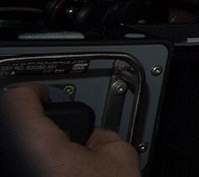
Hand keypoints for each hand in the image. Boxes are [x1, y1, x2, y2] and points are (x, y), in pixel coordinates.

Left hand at [0, 84, 140, 176]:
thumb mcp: (121, 160)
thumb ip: (105, 136)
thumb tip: (96, 137)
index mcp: (36, 146)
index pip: (18, 102)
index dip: (33, 92)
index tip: (43, 95)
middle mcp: (17, 164)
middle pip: (16, 132)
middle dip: (35, 128)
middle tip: (57, 131)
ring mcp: (17, 175)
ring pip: (19, 156)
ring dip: (36, 154)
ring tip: (61, 162)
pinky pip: (24, 169)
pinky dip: (38, 169)